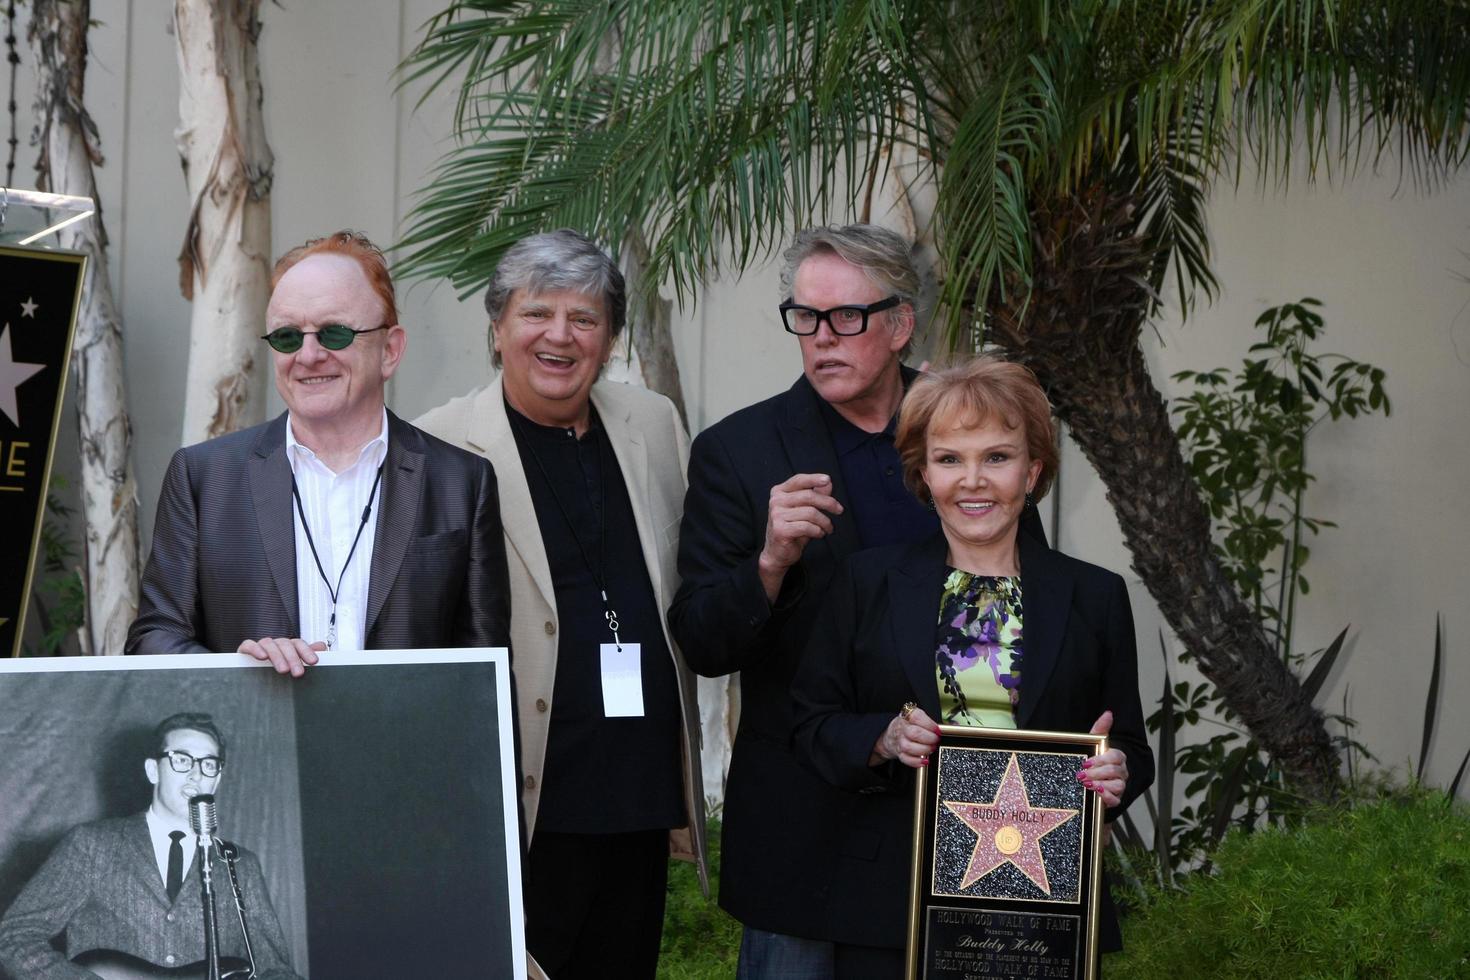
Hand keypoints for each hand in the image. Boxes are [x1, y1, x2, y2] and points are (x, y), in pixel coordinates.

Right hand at [238, 637, 324, 677]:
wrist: (253, 678)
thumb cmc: (278, 669)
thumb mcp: (294, 665)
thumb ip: (307, 655)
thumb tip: (322, 646)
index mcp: (289, 646)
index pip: (299, 644)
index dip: (307, 652)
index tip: (313, 662)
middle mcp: (276, 643)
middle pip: (286, 645)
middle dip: (293, 659)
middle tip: (298, 673)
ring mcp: (260, 645)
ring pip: (269, 644)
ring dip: (277, 656)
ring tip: (283, 670)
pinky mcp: (244, 650)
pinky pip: (249, 645)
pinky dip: (255, 649)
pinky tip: (262, 657)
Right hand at [757, 473, 843, 600]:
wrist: (777, 553)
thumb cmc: (793, 529)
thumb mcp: (805, 510)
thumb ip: (815, 495)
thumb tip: (827, 483)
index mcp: (779, 492)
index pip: (799, 480)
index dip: (814, 478)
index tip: (828, 479)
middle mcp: (776, 501)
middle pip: (809, 496)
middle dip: (828, 503)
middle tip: (839, 510)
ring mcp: (776, 515)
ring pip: (811, 513)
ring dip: (825, 522)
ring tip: (828, 528)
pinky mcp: (780, 530)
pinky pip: (807, 527)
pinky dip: (818, 531)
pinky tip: (819, 534)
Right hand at [872, 705, 940, 768]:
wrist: (893, 734)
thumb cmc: (910, 725)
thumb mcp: (918, 718)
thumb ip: (932, 722)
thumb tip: (950, 726)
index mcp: (908, 716)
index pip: (917, 717)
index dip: (929, 724)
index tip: (937, 730)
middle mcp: (902, 728)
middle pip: (914, 733)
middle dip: (929, 739)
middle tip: (936, 740)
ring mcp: (900, 741)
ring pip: (909, 747)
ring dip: (923, 750)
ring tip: (931, 749)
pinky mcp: (899, 753)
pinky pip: (906, 759)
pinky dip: (916, 761)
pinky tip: (924, 760)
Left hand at [1079, 710, 1128, 806]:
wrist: (1089, 782)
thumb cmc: (1093, 761)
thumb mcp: (1094, 744)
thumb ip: (1100, 729)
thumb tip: (1108, 713)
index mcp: (1117, 757)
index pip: (1115, 756)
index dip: (1101, 759)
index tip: (1086, 762)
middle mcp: (1121, 771)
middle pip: (1115, 770)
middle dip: (1097, 772)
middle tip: (1082, 774)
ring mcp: (1120, 785)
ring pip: (1117, 785)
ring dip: (1101, 785)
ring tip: (1087, 784)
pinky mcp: (1116, 798)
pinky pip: (1116, 799)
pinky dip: (1106, 797)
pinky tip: (1096, 793)